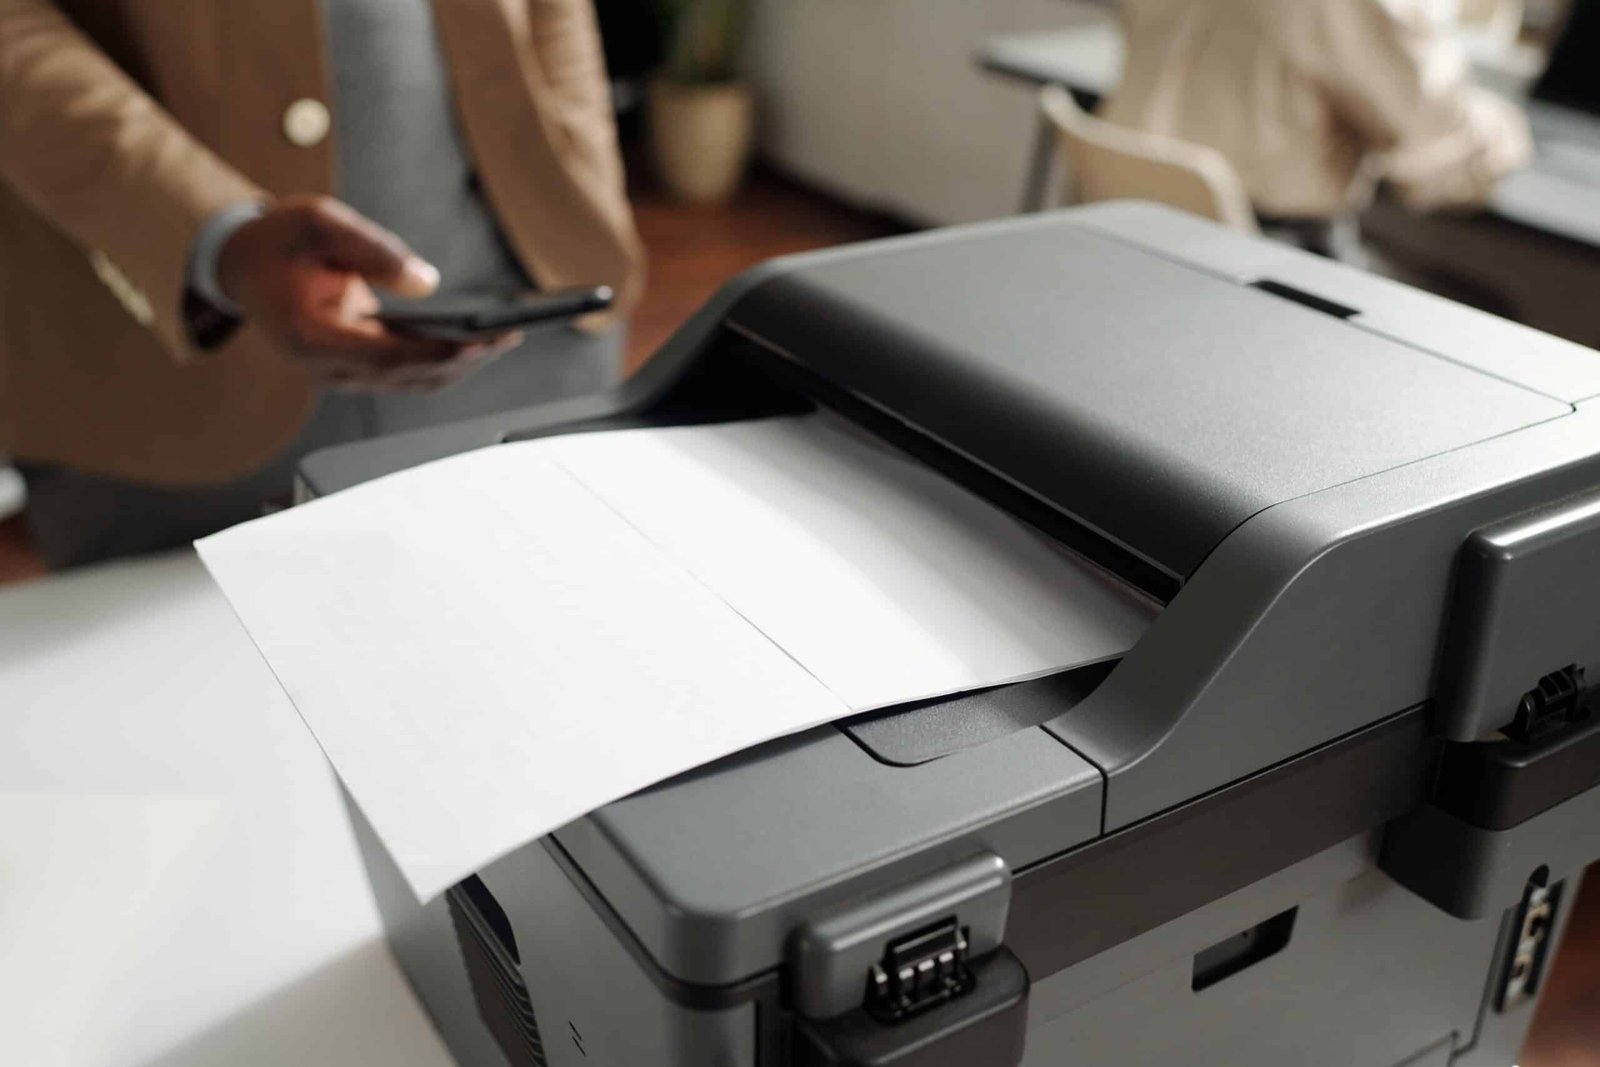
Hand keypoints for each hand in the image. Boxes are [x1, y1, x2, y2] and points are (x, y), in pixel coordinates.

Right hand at [216, 195, 520, 391]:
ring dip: (460, 363)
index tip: (480, 340)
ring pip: (412, 381)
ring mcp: (340, 374)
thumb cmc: (279, 241)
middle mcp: (326, 367)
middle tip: (508, 335)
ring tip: (504, 337)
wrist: (242, 265)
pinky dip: (442, 359)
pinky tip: (475, 339)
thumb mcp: (322, 224)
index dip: (437, 351)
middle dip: (463, 358)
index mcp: (309, 336)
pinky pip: (406, 373)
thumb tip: (429, 283)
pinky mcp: (354, 369)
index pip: (387, 357)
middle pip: (408, 376)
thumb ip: (375, 251)